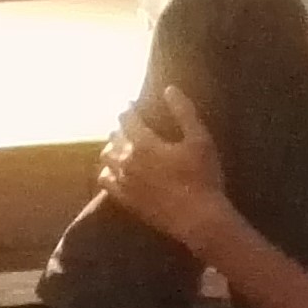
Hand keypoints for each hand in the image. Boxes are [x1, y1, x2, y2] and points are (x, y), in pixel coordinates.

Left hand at [99, 87, 235, 253]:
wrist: (198, 218)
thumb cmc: (203, 177)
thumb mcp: (200, 140)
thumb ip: (184, 112)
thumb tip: (170, 89)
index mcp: (144, 143)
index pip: (127, 118)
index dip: (129, 108)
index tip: (132, 104)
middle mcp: (127, 160)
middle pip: (114, 135)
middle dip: (122, 126)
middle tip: (132, 125)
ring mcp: (123, 180)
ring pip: (106, 156)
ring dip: (113, 146)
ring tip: (124, 145)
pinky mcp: (124, 198)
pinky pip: (105, 179)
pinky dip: (108, 170)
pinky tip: (117, 169)